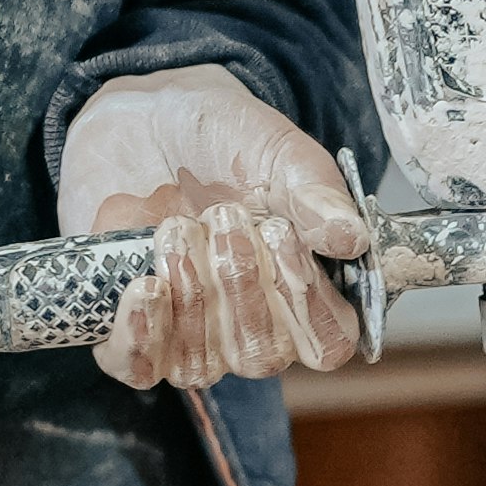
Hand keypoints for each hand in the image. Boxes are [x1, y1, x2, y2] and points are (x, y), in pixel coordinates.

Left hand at [60, 67, 370, 390]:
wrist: (146, 119)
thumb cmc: (223, 138)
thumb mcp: (275, 149)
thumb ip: (314, 190)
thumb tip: (352, 238)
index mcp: (302, 289)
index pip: (327, 343)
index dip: (308, 306)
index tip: (282, 238)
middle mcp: (250, 323)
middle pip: (260, 354)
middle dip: (240, 283)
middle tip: (224, 214)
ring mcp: (189, 331)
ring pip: (200, 363)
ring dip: (190, 296)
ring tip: (177, 227)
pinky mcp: (132, 325)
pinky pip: (137, 366)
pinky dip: (140, 336)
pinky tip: (144, 286)